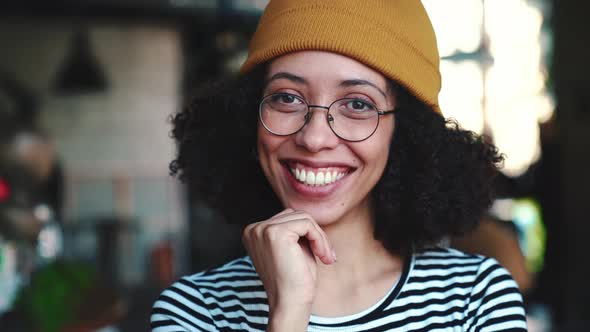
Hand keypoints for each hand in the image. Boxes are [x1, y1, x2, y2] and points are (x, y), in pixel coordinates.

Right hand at [242, 209, 335, 329]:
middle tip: (327, 255)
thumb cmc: (294, 281)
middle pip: (295, 214)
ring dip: (320, 237)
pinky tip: (323, 256)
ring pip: (303, 218)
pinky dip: (320, 239)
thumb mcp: (293, 249)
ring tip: (326, 257)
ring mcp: (262, 229)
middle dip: (315, 233)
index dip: (307, 233)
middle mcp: (254, 229)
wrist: (290, 304)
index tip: (321, 252)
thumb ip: (295, 230)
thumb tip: (308, 214)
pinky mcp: (275, 233)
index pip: (287, 218)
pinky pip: (308, 224)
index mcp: (254, 233)